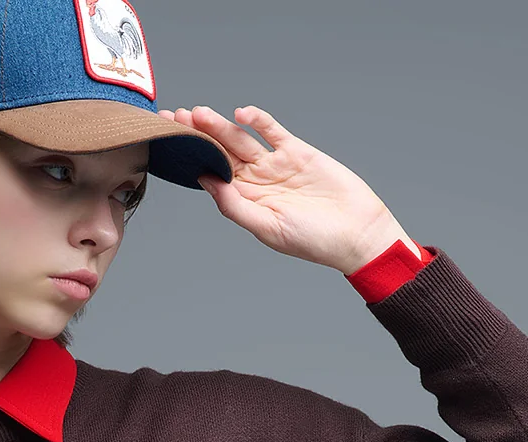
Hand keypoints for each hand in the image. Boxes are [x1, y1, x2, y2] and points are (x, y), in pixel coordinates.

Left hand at [158, 104, 421, 273]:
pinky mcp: (297, 151)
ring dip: (220, 126)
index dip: (191, 159)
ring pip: (241, 140)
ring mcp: (276, 165)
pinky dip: (258, 120)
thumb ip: (236, 206)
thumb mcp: (268, 228)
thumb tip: (206, 182)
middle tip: (174, 118)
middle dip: (198, 135)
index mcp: (245, 203)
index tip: (170, 144)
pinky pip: (272, 131)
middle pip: (221, 153)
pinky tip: (241, 113)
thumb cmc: (313, 241)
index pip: (211, 176)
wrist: (356, 232)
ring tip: (199, 113)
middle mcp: (257, 182)